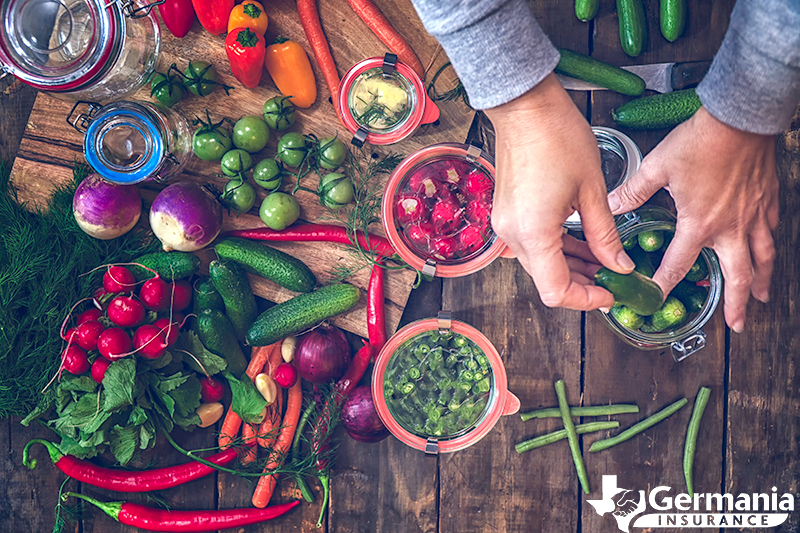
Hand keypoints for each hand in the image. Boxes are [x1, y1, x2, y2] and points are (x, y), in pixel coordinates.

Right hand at [484, 73, 634, 310]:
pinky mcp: (507, 214)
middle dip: (582, 284)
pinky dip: (557, 250)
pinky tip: (582, 243)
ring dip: (570, 267)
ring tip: (604, 260)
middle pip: (547, 280)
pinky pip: (533, 245)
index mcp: (534, 233)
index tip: (611, 293)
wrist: (525, 107)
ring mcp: (506, 225)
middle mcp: (513, 235)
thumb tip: (619, 265)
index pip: (556, 291)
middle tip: (615, 278)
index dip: (586, 299)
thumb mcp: (592, 190)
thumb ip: (605, 236)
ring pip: (540, 264)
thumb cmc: (557, 137)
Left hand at [607, 107, 779, 332]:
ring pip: (762, 259)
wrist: (740, 118)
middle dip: (737, 304)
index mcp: (699, 224)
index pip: (678, 265)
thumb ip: (633, 191)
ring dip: (762, 282)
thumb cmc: (699, 142)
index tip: (656, 299)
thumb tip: (611, 204)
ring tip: (762, 299)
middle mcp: (730, 227)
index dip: (665, 284)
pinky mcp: (767, 200)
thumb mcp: (657, 167)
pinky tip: (767, 252)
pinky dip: (770, 247)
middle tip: (736, 325)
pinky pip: (771, 232)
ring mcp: (753, 216)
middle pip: (738, 276)